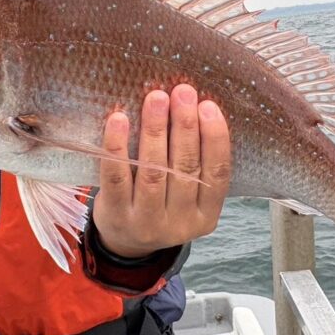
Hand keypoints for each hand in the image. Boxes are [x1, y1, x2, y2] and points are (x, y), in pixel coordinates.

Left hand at [93, 83, 231, 258]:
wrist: (124, 242)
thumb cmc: (161, 204)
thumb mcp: (188, 196)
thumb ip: (195, 163)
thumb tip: (195, 106)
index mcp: (206, 216)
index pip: (218, 174)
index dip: (215, 138)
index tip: (209, 105)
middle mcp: (180, 223)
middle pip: (185, 168)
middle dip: (185, 126)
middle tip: (182, 92)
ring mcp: (146, 222)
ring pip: (154, 171)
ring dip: (155, 130)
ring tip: (156, 98)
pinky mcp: (116, 215)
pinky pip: (117, 177)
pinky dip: (117, 146)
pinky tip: (119, 120)